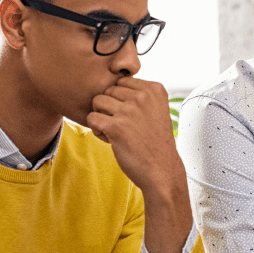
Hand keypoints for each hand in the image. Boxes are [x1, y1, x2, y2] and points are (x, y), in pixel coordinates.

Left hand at [87, 77, 192, 252]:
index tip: (132, 116)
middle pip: (108, 90)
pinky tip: (111, 140)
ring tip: (116, 132)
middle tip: (124, 126)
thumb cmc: (155, 142)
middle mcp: (143, 96)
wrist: (161, 171)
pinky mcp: (116, 127)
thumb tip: (112, 82)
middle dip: (110, 108)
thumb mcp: (156, 110)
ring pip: (97, 102)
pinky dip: (97, 131)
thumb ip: (139, 93)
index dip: (121, 100)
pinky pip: (92, 119)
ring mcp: (129, 111)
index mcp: (155, 89)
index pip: (121, 81)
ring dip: (102, 118)